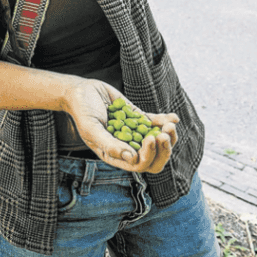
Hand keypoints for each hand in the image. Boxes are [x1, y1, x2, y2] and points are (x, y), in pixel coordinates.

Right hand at [64, 79, 179, 173]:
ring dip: (168, 136)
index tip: (150, 138)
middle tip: (164, 134)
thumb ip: (109, 144)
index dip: (149, 155)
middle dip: (164, 149)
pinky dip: (166, 121)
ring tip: (170, 125)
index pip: (139, 165)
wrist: (82, 91)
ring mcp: (135, 133)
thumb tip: (131, 158)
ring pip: (158, 142)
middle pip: (154, 159)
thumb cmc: (83, 111)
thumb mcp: (92, 129)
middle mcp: (127, 147)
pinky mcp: (138, 118)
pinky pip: (155, 123)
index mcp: (115, 155)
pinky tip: (173, 117)